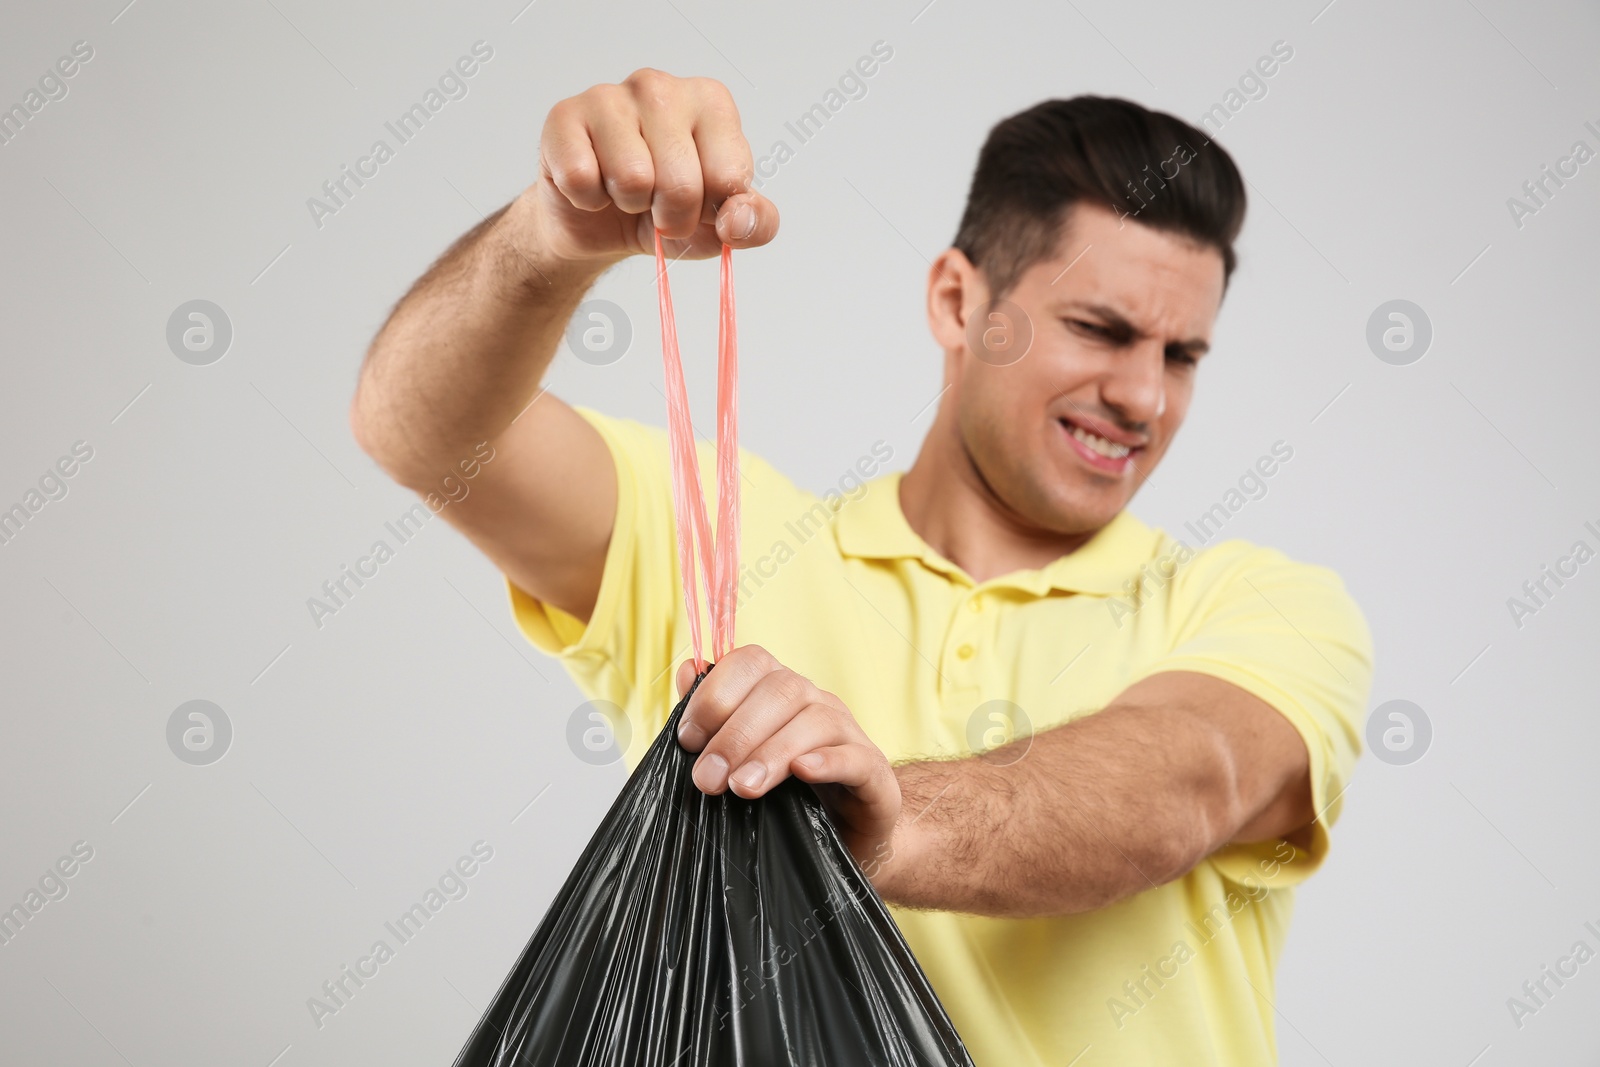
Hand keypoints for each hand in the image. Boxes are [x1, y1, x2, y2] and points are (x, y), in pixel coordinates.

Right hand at [527, 68, 779, 267]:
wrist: (596, 221)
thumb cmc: (664, 209)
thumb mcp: (722, 224)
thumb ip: (755, 223)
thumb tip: (738, 222)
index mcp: (712, 103)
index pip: (729, 177)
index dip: (712, 213)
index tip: (700, 207)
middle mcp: (661, 87)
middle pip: (681, 183)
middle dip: (671, 217)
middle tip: (658, 208)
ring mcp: (610, 96)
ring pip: (632, 179)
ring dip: (628, 205)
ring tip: (625, 192)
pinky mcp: (564, 116)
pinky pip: (582, 179)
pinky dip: (587, 198)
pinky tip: (592, 184)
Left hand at [674, 645, 901, 876]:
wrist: (850, 836)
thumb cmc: (791, 795)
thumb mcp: (745, 758)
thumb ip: (716, 719)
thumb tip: (686, 673)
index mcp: (783, 692)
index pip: (752, 662)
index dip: (716, 693)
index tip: (688, 739)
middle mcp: (818, 702)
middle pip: (781, 690)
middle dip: (735, 733)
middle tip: (707, 778)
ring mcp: (850, 734)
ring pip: (815, 720)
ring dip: (772, 752)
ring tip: (742, 787)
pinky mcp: (873, 772)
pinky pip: (855, 756)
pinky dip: (828, 760)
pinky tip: (803, 772)